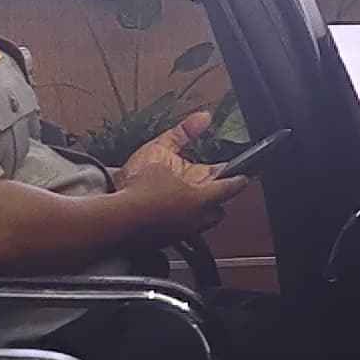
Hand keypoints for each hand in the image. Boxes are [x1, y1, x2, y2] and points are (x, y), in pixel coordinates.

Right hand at [116, 122, 248, 239]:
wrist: (114, 219)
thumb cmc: (136, 188)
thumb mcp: (159, 150)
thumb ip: (183, 133)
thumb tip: (203, 118)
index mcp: (201, 196)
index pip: (230, 186)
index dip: (239, 179)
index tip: (244, 176)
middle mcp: (197, 218)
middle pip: (218, 210)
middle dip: (217, 199)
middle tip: (210, 186)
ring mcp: (183, 232)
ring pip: (202, 222)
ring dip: (199, 210)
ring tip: (187, 197)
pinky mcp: (168, 241)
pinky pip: (183, 230)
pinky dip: (180, 220)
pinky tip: (167, 211)